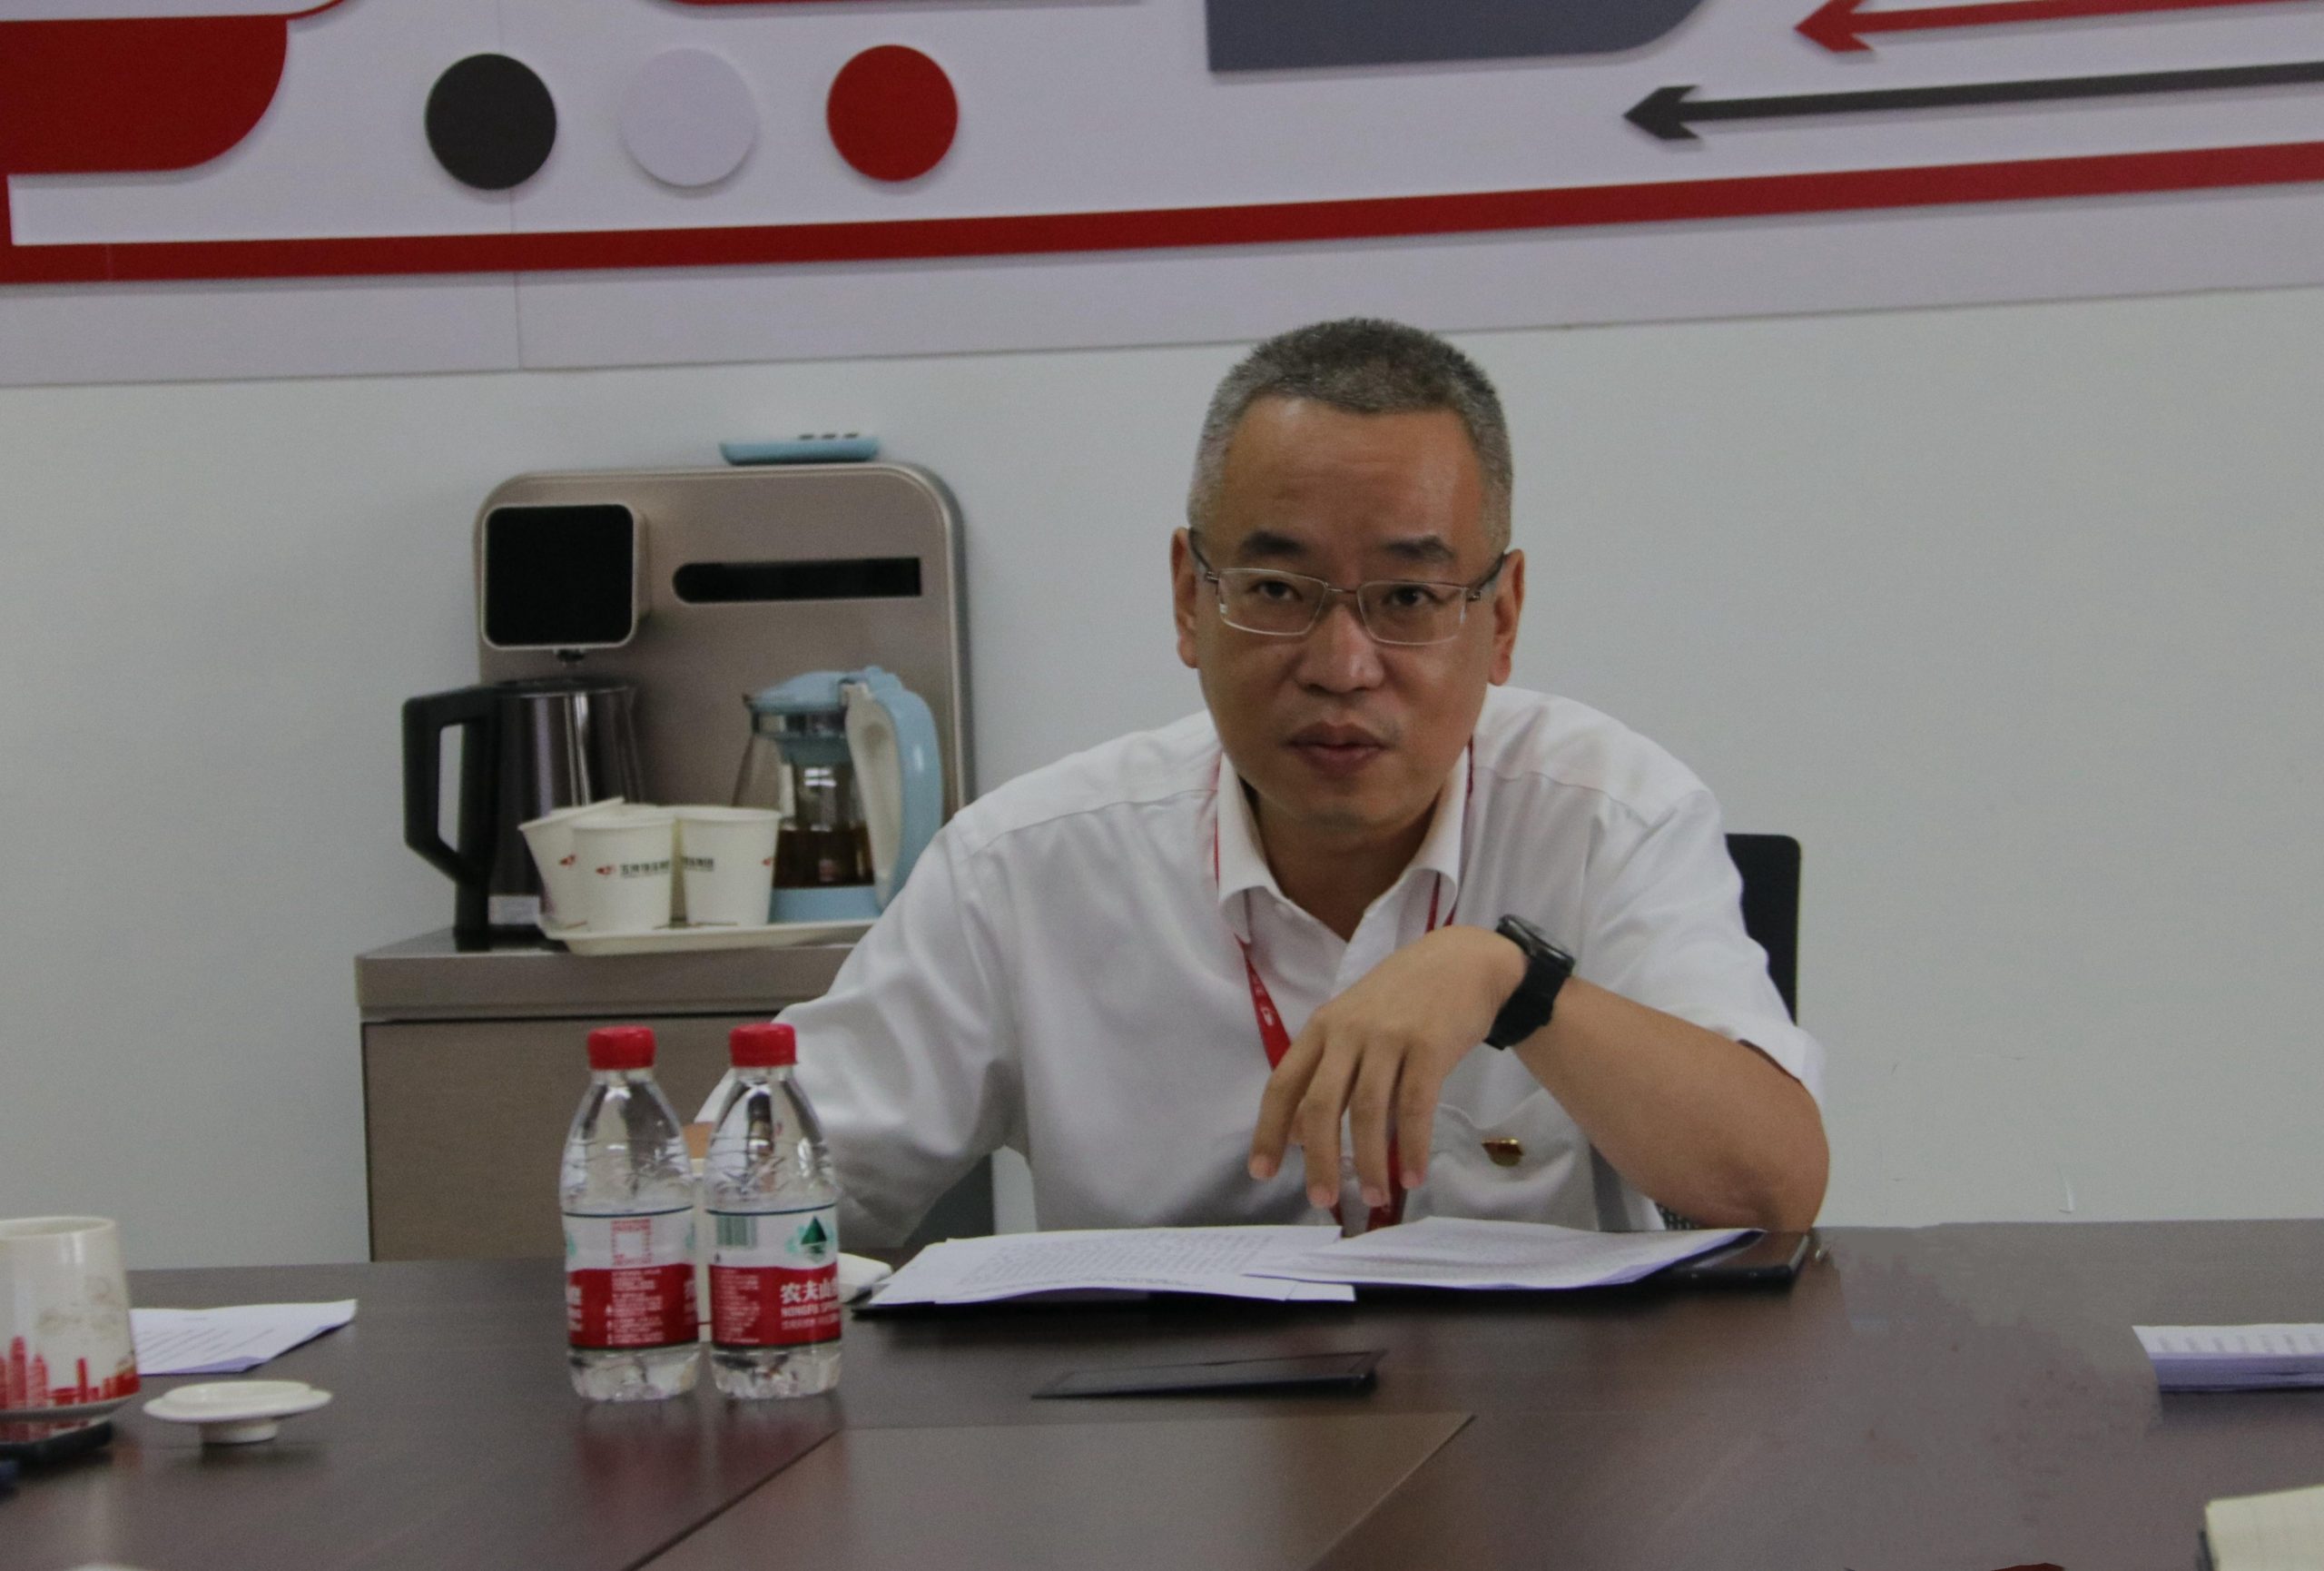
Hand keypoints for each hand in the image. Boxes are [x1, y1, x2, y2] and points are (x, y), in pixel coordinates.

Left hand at [1247, 925, 1525, 1208]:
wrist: (1462, 961)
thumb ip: (1326, 1073)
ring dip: (1370, 1162)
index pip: (1284, 1084)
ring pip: (1368, 1111)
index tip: (1261, 1172)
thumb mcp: (1354, 1024)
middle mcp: (1349, 1031)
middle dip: (1319, 1158)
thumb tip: (1298, 1134)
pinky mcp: (1429, 1046)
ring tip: (1373, 1196)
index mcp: (1323, 1027)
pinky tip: (1413, 1175)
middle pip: (1322, 1104)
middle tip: (1321, 1200)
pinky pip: (1415, 1107)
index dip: (1270, 1130)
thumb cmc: (1403, 1000)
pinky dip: (1412, 1147)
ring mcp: (1389, 1037)